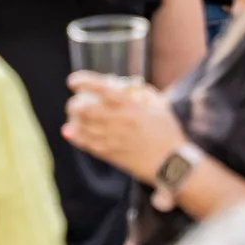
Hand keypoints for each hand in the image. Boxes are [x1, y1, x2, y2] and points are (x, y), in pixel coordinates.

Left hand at [62, 72, 187, 183]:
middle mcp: (119, 122)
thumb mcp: (159, 105)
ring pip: (82, 128)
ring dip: (74, 120)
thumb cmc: (168, 132)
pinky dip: (76, 137)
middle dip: (74, 105)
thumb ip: (141, 92)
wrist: (173, 163)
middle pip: (85, 110)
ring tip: (74, 116)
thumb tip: (124, 85)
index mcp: (132, 106)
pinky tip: (72, 132)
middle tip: (74, 102)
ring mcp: (113, 140)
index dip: (84, 82)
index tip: (72, 81)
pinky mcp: (111, 155)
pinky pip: (86, 145)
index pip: (102, 90)